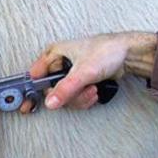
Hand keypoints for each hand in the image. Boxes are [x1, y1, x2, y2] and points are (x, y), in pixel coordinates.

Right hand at [22, 31, 156, 112]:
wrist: (129, 55)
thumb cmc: (107, 51)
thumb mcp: (83, 72)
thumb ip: (66, 89)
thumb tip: (50, 102)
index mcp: (54, 54)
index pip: (35, 76)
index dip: (31, 91)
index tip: (28, 106)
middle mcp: (59, 64)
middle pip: (51, 92)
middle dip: (68, 96)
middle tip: (80, 92)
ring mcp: (70, 75)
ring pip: (64, 98)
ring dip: (80, 98)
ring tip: (92, 89)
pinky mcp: (80, 83)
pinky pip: (75, 98)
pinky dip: (85, 99)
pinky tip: (94, 91)